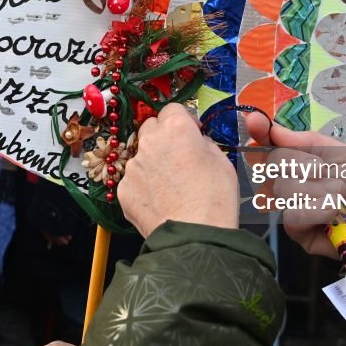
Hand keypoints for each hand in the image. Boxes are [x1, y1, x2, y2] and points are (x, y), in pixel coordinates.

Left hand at [118, 103, 237, 237]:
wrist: (195, 237)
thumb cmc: (215, 199)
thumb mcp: (222, 161)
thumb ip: (204, 144)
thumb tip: (196, 143)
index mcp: (176, 129)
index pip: (173, 109)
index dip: (183, 121)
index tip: (191, 133)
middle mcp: (150, 142)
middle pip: (151, 127)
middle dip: (163, 136)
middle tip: (178, 156)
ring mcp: (133, 166)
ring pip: (141, 155)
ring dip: (153, 163)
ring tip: (170, 186)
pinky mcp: (123, 189)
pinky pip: (134, 180)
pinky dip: (144, 187)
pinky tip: (160, 202)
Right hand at [247, 113, 345, 280]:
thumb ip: (310, 142)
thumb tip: (275, 130)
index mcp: (305, 163)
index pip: (273, 145)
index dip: (261, 132)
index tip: (255, 121)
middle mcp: (296, 184)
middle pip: (276, 165)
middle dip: (302, 163)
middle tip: (327, 169)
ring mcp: (297, 209)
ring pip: (283, 190)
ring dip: (316, 187)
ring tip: (342, 191)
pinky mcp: (302, 235)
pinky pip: (294, 216)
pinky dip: (316, 207)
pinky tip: (334, 206)